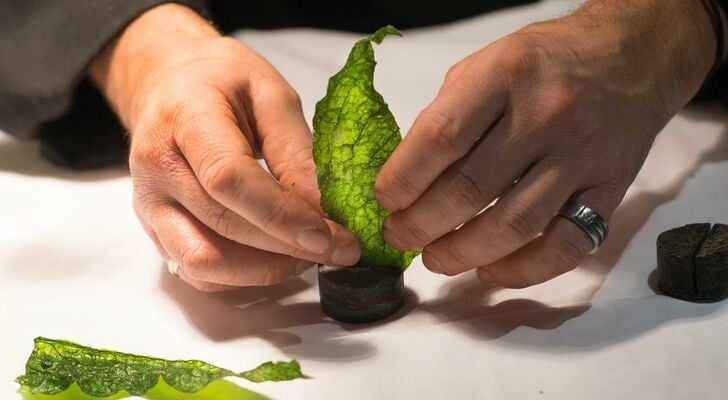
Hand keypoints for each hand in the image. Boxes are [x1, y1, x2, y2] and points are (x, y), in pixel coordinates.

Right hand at [90, 4, 359, 290]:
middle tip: (340, 250)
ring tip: (309, 255)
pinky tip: (277, 259)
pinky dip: (243, 278)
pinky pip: (198, 273)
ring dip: (266, 270)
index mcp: (184, 119)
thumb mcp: (270, 93)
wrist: (168, 83)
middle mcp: (157, 168)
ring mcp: (149, 205)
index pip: (229, 179)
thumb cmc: (220, 81)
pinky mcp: (155, 230)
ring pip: (205, 263)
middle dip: (290, 248)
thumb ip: (296, 152)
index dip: (282, 215)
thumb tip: (325, 212)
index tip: (330, 235)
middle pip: (224, 226)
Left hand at [376, 0, 715, 287]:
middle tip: (399, 235)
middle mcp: (545, 116)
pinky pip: (565, 246)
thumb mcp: (484, 65)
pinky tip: (490, 270)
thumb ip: (446, 116)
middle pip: (469, 190)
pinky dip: (522, 271)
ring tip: (434, 257)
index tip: (384, 199)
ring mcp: (581, 156)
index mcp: (504, 77)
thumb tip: (407, 178)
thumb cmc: (544, 62)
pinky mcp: (610, 190)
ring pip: (513, 226)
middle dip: (420, 225)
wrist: (628, 59)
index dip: (403, 179)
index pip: (441, 138)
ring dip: (462, 253)